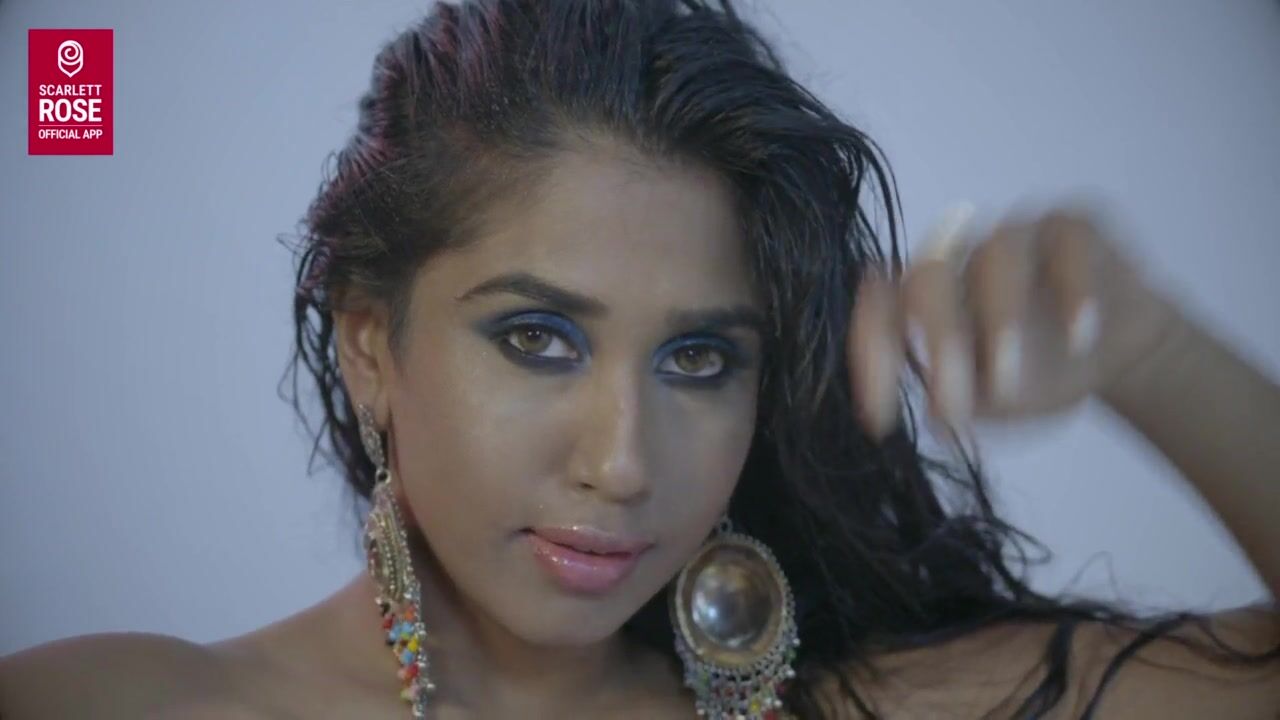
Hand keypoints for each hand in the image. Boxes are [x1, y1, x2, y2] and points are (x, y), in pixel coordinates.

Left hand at [849, 202, 1184, 438]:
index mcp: (924, 298)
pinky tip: (1080, 337)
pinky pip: (1067, 242)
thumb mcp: (995, 402)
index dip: (873, 356)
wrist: (1119, 351)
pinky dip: (1073, 290)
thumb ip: (960, 402)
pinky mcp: (1073, 227)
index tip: (880, 415)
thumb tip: (933, 418)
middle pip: (929, 275)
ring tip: (1010, 379)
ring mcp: (1016, 234)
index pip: (880, 312)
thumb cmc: (1040, 373)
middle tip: (952, 400)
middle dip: (937, 339)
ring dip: (1001, 320)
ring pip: (997, 253)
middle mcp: (960, 257)